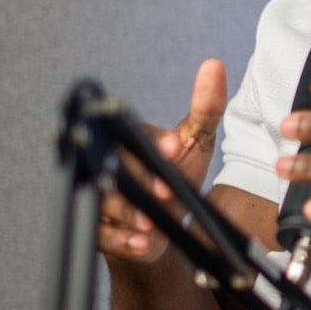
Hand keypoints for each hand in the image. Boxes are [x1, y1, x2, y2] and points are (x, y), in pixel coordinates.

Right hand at [97, 59, 228, 264]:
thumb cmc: (174, 177)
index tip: (175, 147)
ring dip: (130, 213)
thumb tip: (214, 66)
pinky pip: (102, 234)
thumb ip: (206, 108)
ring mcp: (99, 194)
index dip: (156, 140)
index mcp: (130, 137)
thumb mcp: (195, 143)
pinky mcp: (96, 227)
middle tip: (166, 192)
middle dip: (144, 179)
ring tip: (150, 223)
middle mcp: (109, 162)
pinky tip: (141, 244)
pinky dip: (123, 241)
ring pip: (108, 201)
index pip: (136, 132)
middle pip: (119, 167)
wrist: (160, 227)